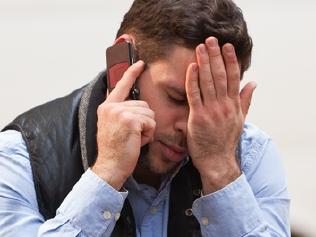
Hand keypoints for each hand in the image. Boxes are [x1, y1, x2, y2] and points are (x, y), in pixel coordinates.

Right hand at [92, 61, 155, 189]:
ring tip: (133, 138)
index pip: (121, 85)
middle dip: (144, 121)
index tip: (141, 63)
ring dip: (146, 128)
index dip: (132, 73)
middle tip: (131, 135)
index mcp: (107, 107)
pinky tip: (137, 141)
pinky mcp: (130, 120)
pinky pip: (151, 122)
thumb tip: (138, 105)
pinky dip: (148, 134)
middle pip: (143, 104)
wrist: (109, 167)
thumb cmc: (114, 149)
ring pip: (149, 113)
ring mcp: (120, 112)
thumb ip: (121, 112)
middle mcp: (111, 107)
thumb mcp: (113, 126)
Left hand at [185, 37, 255, 193]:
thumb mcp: (240, 120)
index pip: (233, 78)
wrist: (218, 161)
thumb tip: (253, 83)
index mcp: (234, 105)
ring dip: (204, 63)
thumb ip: (246, 100)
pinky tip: (192, 67)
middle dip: (215, 56)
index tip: (227, 46)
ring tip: (201, 47)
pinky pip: (194, 95)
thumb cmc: (226, 141)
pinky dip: (193, 80)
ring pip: (207, 82)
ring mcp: (211, 111)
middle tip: (211, 40)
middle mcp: (224, 106)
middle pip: (220, 76)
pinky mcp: (198, 117)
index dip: (230, 61)